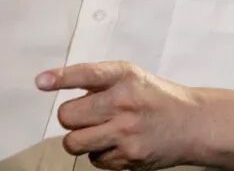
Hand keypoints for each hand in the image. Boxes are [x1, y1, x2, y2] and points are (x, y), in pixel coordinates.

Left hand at [35, 61, 203, 170]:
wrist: (193, 124)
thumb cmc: (157, 98)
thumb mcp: (132, 77)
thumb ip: (99, 82)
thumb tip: (59, 87)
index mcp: (124, 76)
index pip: (85, 74)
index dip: (60, 77)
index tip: (41, 82)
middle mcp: (124, 102)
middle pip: (68, 116)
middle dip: (71, 118)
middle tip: (85, 116)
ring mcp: (126, 132)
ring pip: (74, 142)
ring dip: (80, 139)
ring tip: (98, 132)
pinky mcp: (129, 158)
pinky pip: (94, 160)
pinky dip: (100, 154)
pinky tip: (117, 144)